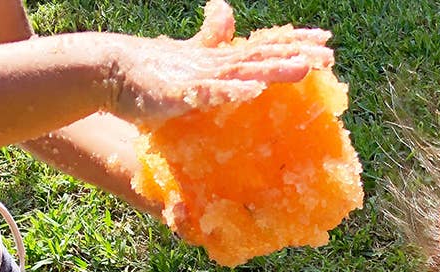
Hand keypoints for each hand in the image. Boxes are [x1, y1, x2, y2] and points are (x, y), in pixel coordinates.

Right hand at [106, 0, 333, 126]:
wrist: (109, 73)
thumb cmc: (151, 71)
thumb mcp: (189, 57)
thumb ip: (211, 39)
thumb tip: (226, 10)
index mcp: (222, 59)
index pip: (266, 47)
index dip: (296, 44)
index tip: (327, 45)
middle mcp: (217, 64)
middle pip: (263, 56)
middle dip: (297, 54)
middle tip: (330, 56)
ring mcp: (200, 77)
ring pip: (244, 71)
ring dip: (275, 69)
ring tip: (304, 68)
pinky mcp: (182, 93)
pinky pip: (211, 93)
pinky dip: (232, 91)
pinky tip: (253, 91)